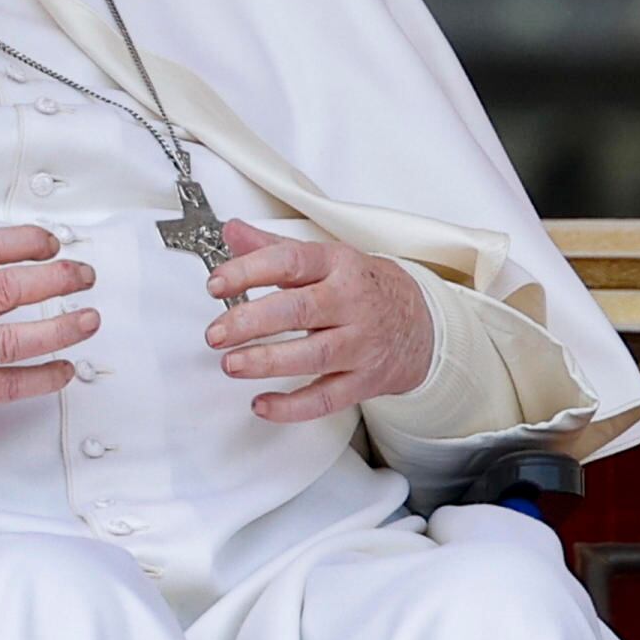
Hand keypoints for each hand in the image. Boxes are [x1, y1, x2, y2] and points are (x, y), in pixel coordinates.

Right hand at [0, 191, 96, 464]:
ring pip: (15, 339)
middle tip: (84, 274)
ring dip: (61, 328)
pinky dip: (41, 378)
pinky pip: (6, 386)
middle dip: (58, 278)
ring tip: (89, 319)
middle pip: (9, 289)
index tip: (52, 242)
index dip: (28, 242)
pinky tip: (65, 369)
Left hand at [202, 222, 433, 423]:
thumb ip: (272, 247)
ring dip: (268, 362)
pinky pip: (327, 398)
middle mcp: (351, 303)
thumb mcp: (324, 258)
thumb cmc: (364, 288)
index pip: (290, 262)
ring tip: (231, 364)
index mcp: (337, 265)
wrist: (423, 323)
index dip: (248, 271)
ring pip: (313, 356)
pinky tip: (262, 403)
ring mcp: (361, 344)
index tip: (216, 284)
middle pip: (299, 310)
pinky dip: (292, 407)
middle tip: (216, 333)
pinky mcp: (364, 380)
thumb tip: (231, 232)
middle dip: (251, 322)